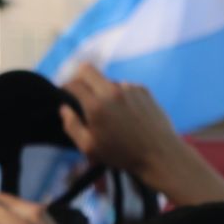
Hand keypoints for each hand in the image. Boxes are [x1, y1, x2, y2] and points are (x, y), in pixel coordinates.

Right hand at [58, 63, 180, 179]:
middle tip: (79, 92)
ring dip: (103, 91)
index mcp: (96, 106)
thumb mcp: (89, 148)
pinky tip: (127, 114)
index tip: (65, 94)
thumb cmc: (122, 155)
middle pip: (87, 69)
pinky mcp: (143, 89)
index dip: (65, 88)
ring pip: (107, 81)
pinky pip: (124, 87)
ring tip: (111, 115)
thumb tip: (64, 109)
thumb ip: (72, 126)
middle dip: (79, 77)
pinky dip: (120, 96)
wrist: (159, 154)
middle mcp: (112, 91)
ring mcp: (129, 87)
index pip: (73, 84)